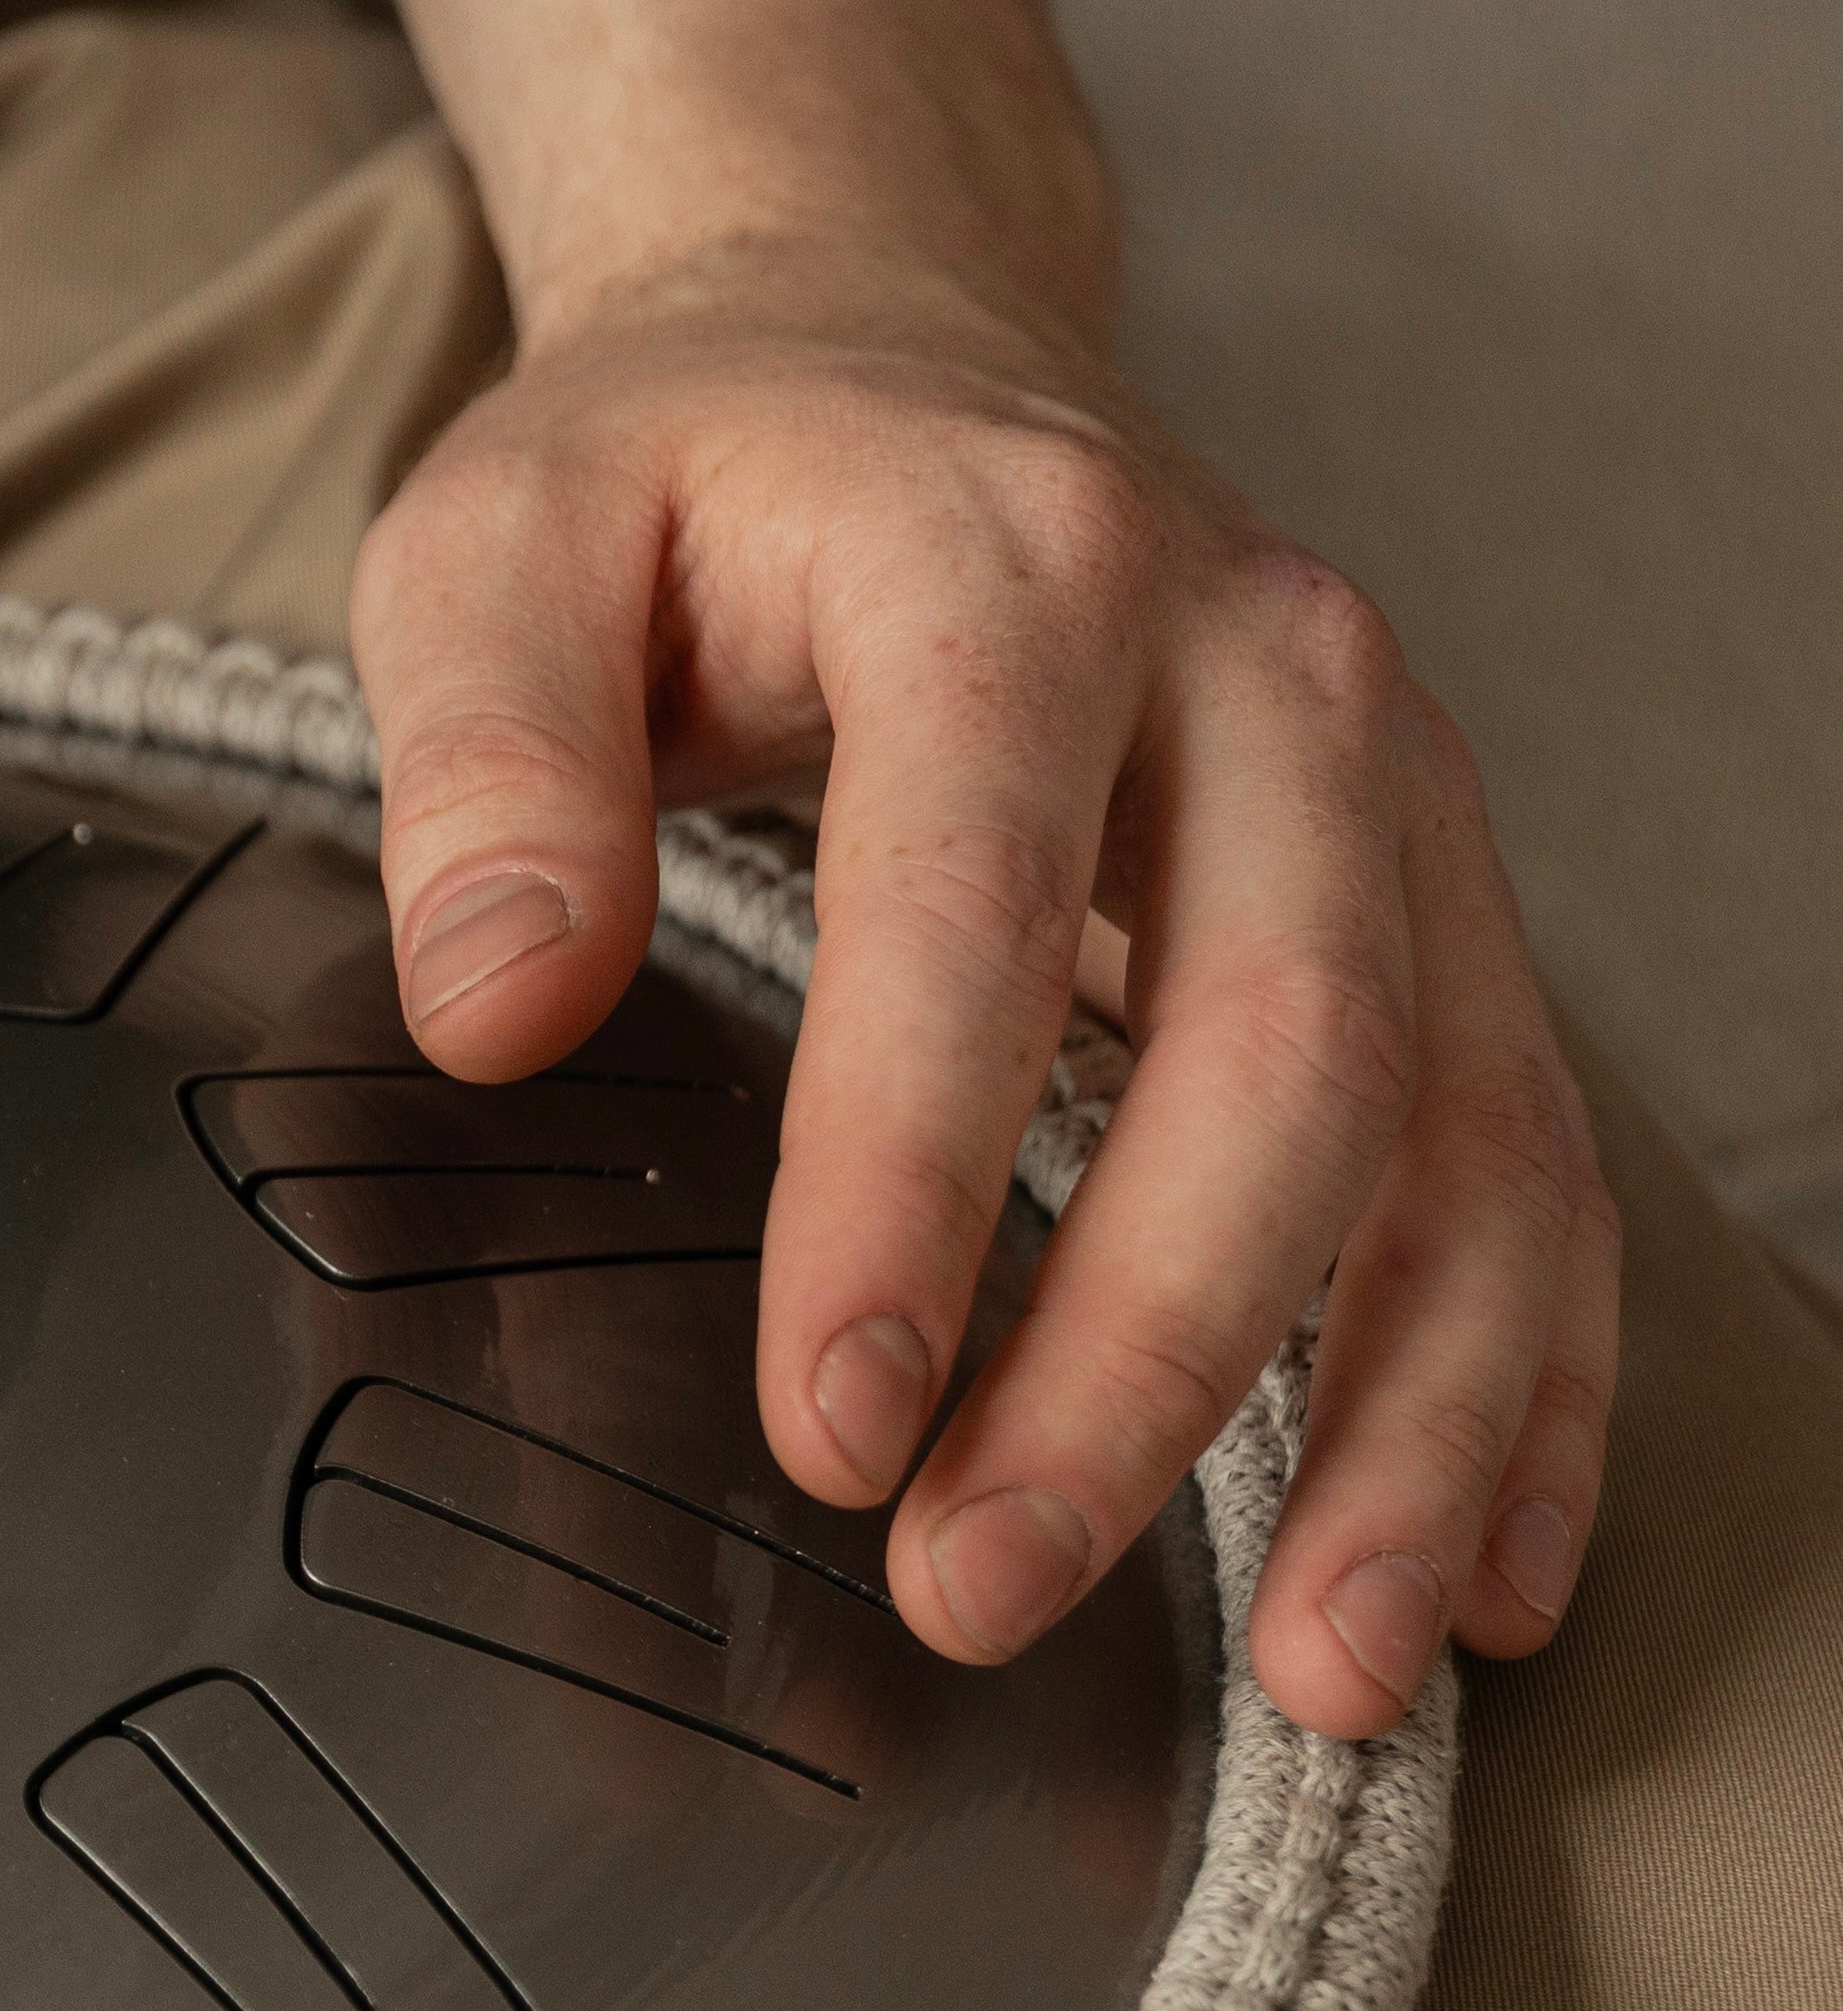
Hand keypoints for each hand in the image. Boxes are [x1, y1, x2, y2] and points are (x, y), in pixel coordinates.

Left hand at [349, 244, 1615, 1739]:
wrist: (883, 335)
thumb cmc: (679, 477)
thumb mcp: (499, 552)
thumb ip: (480, 759)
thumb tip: (497, 1006)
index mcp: (1015, 568)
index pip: (971, 909)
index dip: (907, 1185)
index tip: (828, 1419)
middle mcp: (1263, 670)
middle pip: (1282, 1041)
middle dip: (1156, 1355)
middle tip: (984, 1588)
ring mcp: (1387, 788)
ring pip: (1461, 1125)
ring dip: (1404, 1421)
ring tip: (1316, 1675)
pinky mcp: (1432, 896)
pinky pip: (1530, 1150)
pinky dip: (1521, 1377)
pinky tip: (1480, 1577)